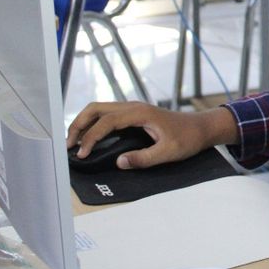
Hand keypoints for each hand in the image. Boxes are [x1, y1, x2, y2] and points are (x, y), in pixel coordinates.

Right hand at [66, 101, 237, 169]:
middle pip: (96, 108)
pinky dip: (93, 123)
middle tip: (68, 146)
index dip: (91, 137)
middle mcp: (133, 106)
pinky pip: (107, 114)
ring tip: (74, 143)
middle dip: (79, 125)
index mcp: (140, 113)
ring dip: (84, 123)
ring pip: (100, 109)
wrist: (201, 128)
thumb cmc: (187, 138)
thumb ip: (144, 158)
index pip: (106, 121)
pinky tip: (90, 139)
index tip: (83, 154)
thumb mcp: (168, 152)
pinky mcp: (133, 114)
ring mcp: (132, 108)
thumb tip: (119, 162)